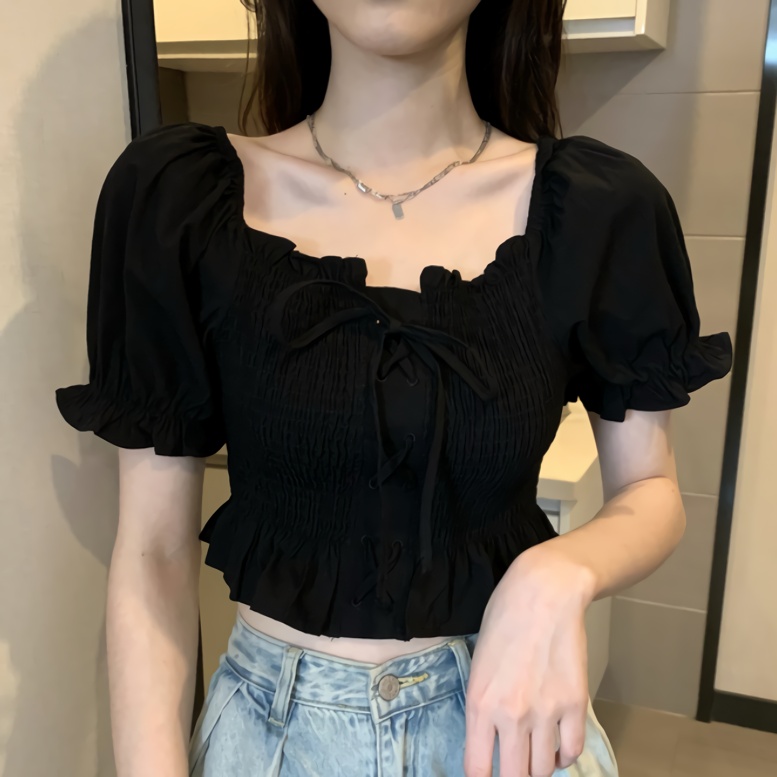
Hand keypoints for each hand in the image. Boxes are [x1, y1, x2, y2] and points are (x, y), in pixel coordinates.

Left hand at [463, 543, 595, 776]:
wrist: (543, 594)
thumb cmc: (503, 619)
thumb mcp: (478, 664)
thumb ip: (483, 705)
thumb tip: (491, 740)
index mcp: (480, 703)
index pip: (477, 770)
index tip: (486, 774)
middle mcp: (512, 715)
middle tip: (513, 763)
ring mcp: (546, 712)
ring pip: (543, 769)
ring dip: (538, 765)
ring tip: (534, 751)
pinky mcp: (575, 704)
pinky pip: (572, 751)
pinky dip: (564, 755)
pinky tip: (556, 744)